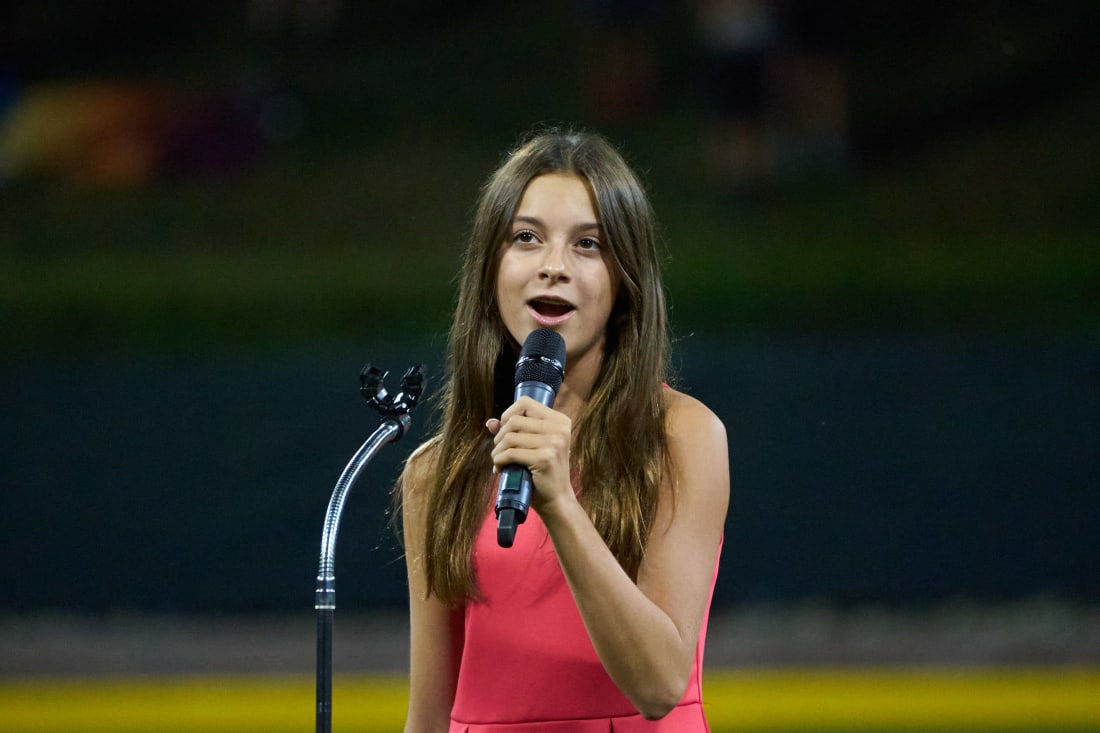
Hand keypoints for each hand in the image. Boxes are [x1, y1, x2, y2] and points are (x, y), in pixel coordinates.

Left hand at [487, 396, 574, 513]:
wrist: (557, 499)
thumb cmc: (543, 472)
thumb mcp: (533, 447)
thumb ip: (514, 431)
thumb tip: (490, 422)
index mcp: (560, 421)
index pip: (525, 403)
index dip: (508, 414)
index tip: (505, 430)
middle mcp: (560, 429)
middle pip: (514, 420)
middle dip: (500, 437)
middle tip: (500, 451)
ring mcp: (554, 443)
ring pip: (510, 437)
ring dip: (498, 451)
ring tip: (499, 461)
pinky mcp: (544, 458)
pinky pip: (510, 453)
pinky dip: (499, 461)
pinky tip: (500, 468)